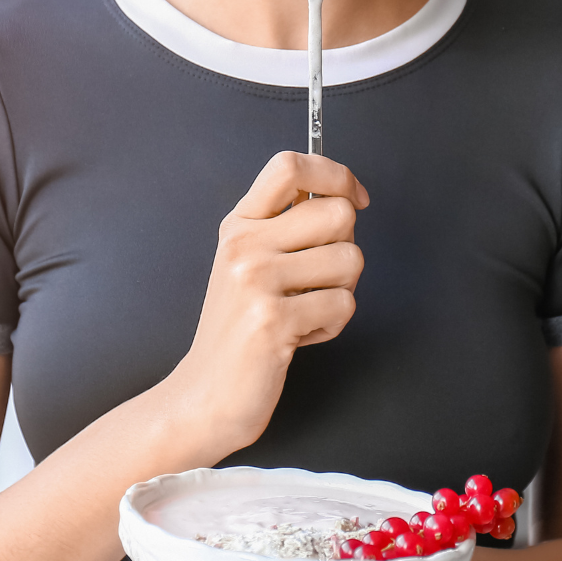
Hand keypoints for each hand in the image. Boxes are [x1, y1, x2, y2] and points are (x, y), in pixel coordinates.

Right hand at [157, 151, 368, 453]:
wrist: (204, 395)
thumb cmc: (238, 331)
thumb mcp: (248, 263)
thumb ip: (285, 226)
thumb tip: (344, 195)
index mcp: (239, 224)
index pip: (290, 165)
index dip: (336, 174)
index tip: (356, 198)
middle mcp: (243, 245)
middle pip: (337, 213)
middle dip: (346, 248)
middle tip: (319, 280)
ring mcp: (255, 281)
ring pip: (349, 259)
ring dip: (340, 293)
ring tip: (304, 312)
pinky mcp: (272, 320)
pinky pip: (343, 304)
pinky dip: (331, 326)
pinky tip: (299, 336)